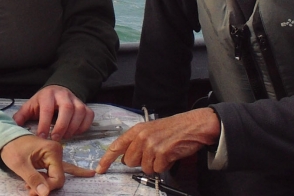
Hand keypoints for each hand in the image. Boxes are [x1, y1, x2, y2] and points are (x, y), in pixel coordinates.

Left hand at [0, 135, 95, 195]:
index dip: (47, 187)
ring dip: (44, 184)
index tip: (32, 190)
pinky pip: (58, 170)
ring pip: (54, 177)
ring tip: (29, 186)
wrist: (4, 137)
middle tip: (29, 190)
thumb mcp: (20, 164)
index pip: (57, 177)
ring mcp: (54, 155)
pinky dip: (60, 176)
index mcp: (52, 150)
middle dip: (45, 187)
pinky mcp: (49, 158)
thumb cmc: (11, 147)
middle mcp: (56, 152)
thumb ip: (33, 178)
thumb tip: (45, 194)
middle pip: (57, 178)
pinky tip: (88, 174)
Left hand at [12, 85, 93, 140]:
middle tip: (55, 139)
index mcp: (47, 95)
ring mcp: (76, 100)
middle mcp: (63, 95)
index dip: (44, 123)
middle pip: (67, 109)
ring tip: (65, 137)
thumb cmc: (42, 102)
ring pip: (79, 112)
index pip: (47, 109)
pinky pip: (88, 115)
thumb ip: (21, 117)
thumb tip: (11, 128)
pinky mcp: (85, 106)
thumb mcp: (30, 106)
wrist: (57, 91)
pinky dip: (83, 126)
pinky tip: (75, 133)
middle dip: (61, 126)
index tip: (41, 137)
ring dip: (73, 127)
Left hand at [95, 107, 219, 174]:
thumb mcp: (150, 130)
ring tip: (163, 153)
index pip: (116, 146)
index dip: (107, 159)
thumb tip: (128, 158)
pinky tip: (170, 155)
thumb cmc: (173, 128)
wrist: (193, 125)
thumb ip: (137, 142)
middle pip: (130, 162)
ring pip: (144, 167)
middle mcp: (141, 137)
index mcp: (136, 130)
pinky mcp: (162, 153)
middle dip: (141, 162)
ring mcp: (151, 145)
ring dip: (154, 164)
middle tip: (153, 153)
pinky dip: (164, 166)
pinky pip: (158, 169)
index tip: (100, 169)